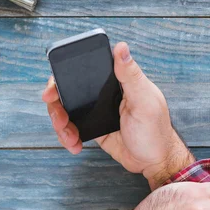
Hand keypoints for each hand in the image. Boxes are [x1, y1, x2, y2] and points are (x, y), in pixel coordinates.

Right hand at [43, 42, 194, 188]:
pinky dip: (67, 136)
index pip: (85, 68)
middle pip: (69, 89)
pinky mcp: (93, 126)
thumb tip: (121, 46)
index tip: (54, 87)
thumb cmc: (156, 131)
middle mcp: (104, 92)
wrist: (154, 162)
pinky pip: (71, 127)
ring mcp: (97, 110)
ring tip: (69, 137)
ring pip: (66, 109)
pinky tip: (74, 144)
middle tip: (59, 119)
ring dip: (60, 123)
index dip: (64, 75)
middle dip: (56, 104)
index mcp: (117, 80)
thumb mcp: (145, 102)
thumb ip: (131, 75)